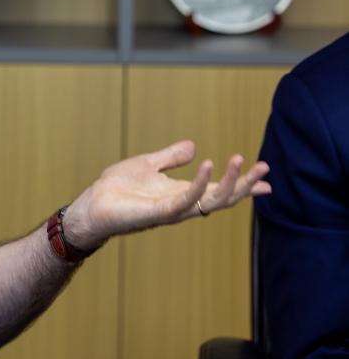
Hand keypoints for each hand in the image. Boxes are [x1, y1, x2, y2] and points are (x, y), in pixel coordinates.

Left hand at [64, 140, 270, 248]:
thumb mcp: (148, 165)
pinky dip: (199, 184)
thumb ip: (171, 157)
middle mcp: (182, 204)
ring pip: (211, 201)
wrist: (91, 205)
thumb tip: (193, 146)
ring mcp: (172, 210)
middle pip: (223, 198)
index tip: (267, 179)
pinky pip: (186, 200)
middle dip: (245, 184)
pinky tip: (207, 165)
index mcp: (181, 193)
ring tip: (242, 160)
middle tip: (265, 167)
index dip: (242, 185)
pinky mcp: (158, 212)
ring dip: (230, 182)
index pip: (219, 190)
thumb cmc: (116, 189)